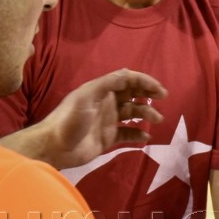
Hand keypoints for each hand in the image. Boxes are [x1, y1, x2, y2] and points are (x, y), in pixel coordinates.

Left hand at [37, 69, 167, 167]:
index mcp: (102, 90)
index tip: (159, 89)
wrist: (55, 146)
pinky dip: (138, 135)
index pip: (127, 80)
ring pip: (132, 114)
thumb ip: (108, 83)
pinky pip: (128, 134)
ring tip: (157, 120)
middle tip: (163, 99)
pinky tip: (146, 138)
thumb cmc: (69, 119)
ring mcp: (108, 121)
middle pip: (132, 95)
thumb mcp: (87, 96)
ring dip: (146, 114)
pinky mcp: (108, 138)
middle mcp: (107, 103)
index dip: (144, 82)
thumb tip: (129, 72)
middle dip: (149, 95)